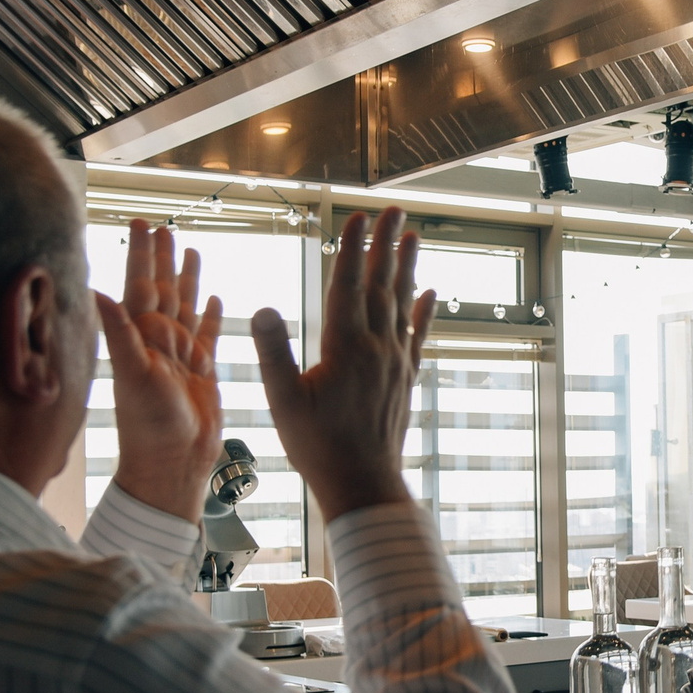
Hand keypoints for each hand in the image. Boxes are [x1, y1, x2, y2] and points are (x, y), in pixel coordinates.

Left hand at [96, 219, 223, 521]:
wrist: (172, 463)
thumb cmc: (147, 424)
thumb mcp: (132, 374)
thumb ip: (119, 331)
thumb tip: (96, 289)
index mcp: (139, 336)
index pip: (139, 283)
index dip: (140, 254)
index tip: (140, 222)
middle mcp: (158, 341)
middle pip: (162, 288)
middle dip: (162, 257)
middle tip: (163, 226)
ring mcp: (181, 355)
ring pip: (185, 305)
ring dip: (187, 278)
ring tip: (191, 249)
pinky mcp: (202, 371)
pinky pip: (208, 334)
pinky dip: (211, 316)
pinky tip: (215, 299)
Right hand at [252, 208, 432, 520]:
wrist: (363, 484)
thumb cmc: (317, 446)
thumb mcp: (283, 401)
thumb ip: (273, 353)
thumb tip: (262, 309)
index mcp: (344, 347)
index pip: (348, 284)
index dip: (352, 247)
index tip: (356, 215)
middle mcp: (377, 347)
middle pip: (382, 283)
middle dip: (385, 243)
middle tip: (393, 208)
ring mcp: (396, 362)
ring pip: (403, 303)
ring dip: (406, 267)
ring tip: (411, 235)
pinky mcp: (405, 378)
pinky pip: (418, 335)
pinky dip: (424, 310)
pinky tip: (431, 291)